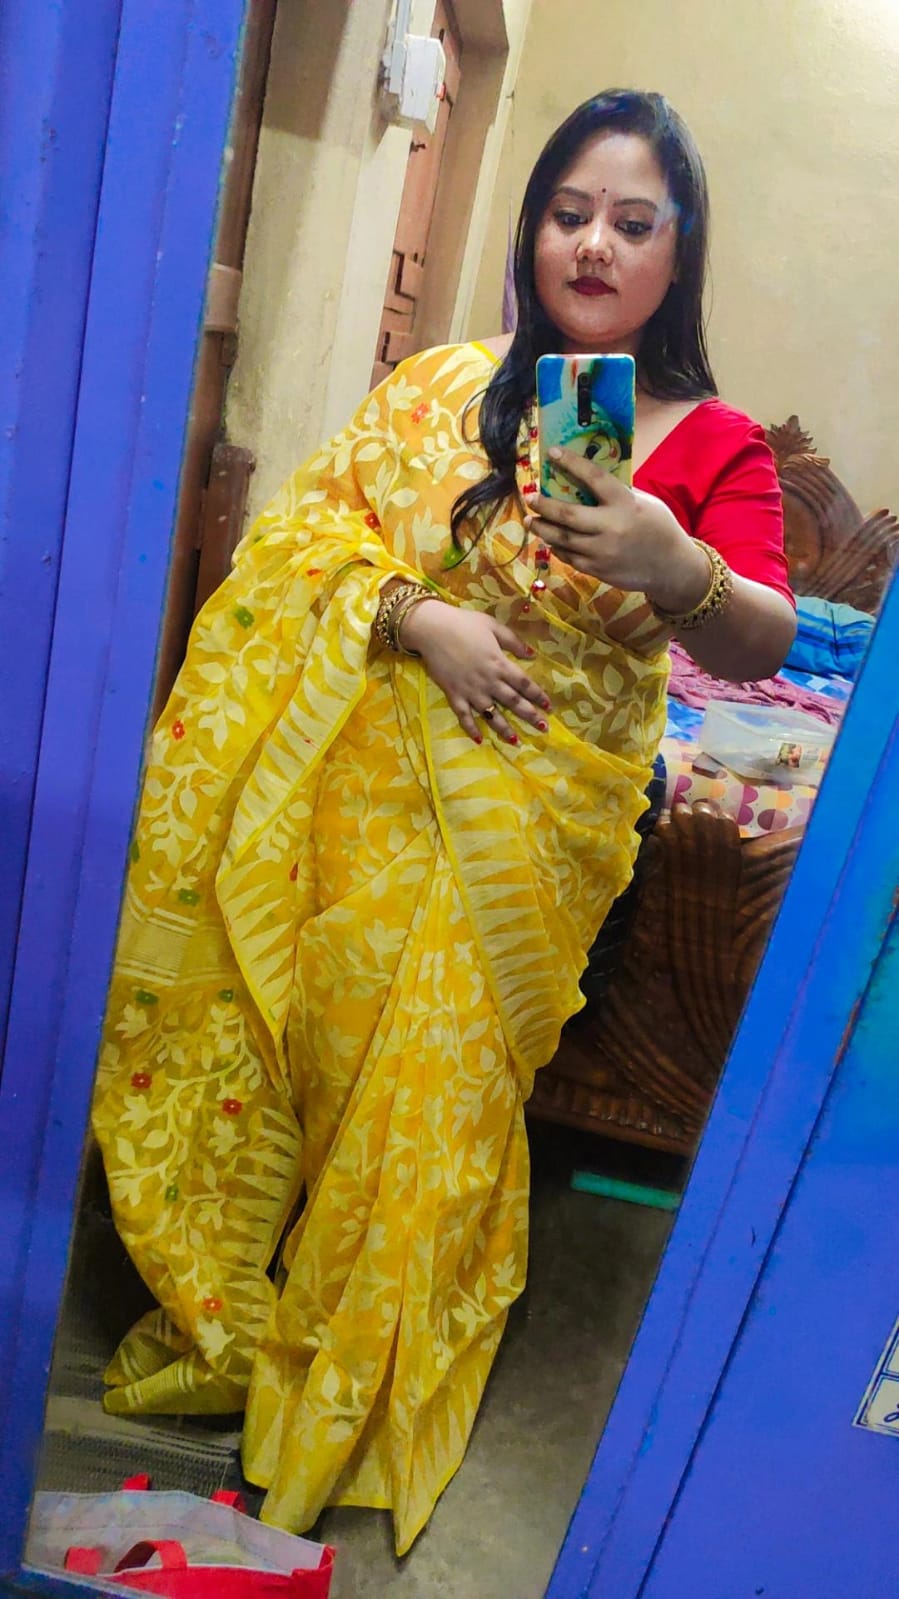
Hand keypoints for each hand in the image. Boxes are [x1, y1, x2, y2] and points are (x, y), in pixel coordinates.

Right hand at [399, 600, 550, 744]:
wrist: (432, 629)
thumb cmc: (464, 624)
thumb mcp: (493, 626)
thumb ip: (513, 641)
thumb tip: (531, 654)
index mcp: (500, 664)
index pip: (524, 684)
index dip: (538, 696)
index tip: (549, 707)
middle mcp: (489, 681)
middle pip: (513, 702)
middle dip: (530, 716)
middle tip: (543, 728)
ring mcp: (471, 691)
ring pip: (491, 714)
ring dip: (505, 729)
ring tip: (517, 742)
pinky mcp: (454, 695)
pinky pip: (464, 716)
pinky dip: (471, 729)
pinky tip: (479, 740)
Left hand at [527, 447, 709, 611]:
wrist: (671, 567)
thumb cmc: (658, 527)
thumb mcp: (643, 502)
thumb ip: (616, 494)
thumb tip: (586, 480)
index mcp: (624, 503)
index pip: (593, 477)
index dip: (570, 463)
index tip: (551, 452)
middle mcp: (611, 527)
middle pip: (567, 515)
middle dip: (544, 505)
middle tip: (530, 498)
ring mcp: (602, 552)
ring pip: (562, 539)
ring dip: (542, 529)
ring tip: (530, 521)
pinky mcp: (598, 570)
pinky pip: (570, 557)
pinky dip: (557, 547)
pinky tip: (550, 540)